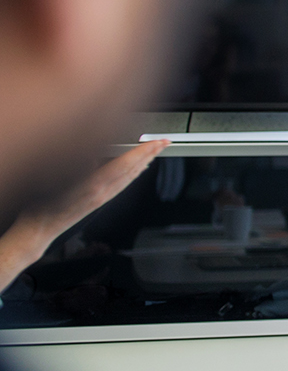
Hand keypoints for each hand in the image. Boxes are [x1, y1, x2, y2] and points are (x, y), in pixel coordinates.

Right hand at [0, 138, 167, 290]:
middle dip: (150, 154)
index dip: (143, 151)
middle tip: (165, 142)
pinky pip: (122, 185)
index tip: (157, 141)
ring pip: (130, 178)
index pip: (126, 164)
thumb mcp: (53, 180)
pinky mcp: (99, 202)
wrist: (39, 229)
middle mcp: (103, 193)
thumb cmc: (41, 205)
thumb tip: (93, 157)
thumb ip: (76, 167)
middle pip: (133, 170)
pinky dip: (132, 174)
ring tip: (155, 151)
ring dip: (144, 163)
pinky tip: (135, 170)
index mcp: (94, 186)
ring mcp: (102, 198)